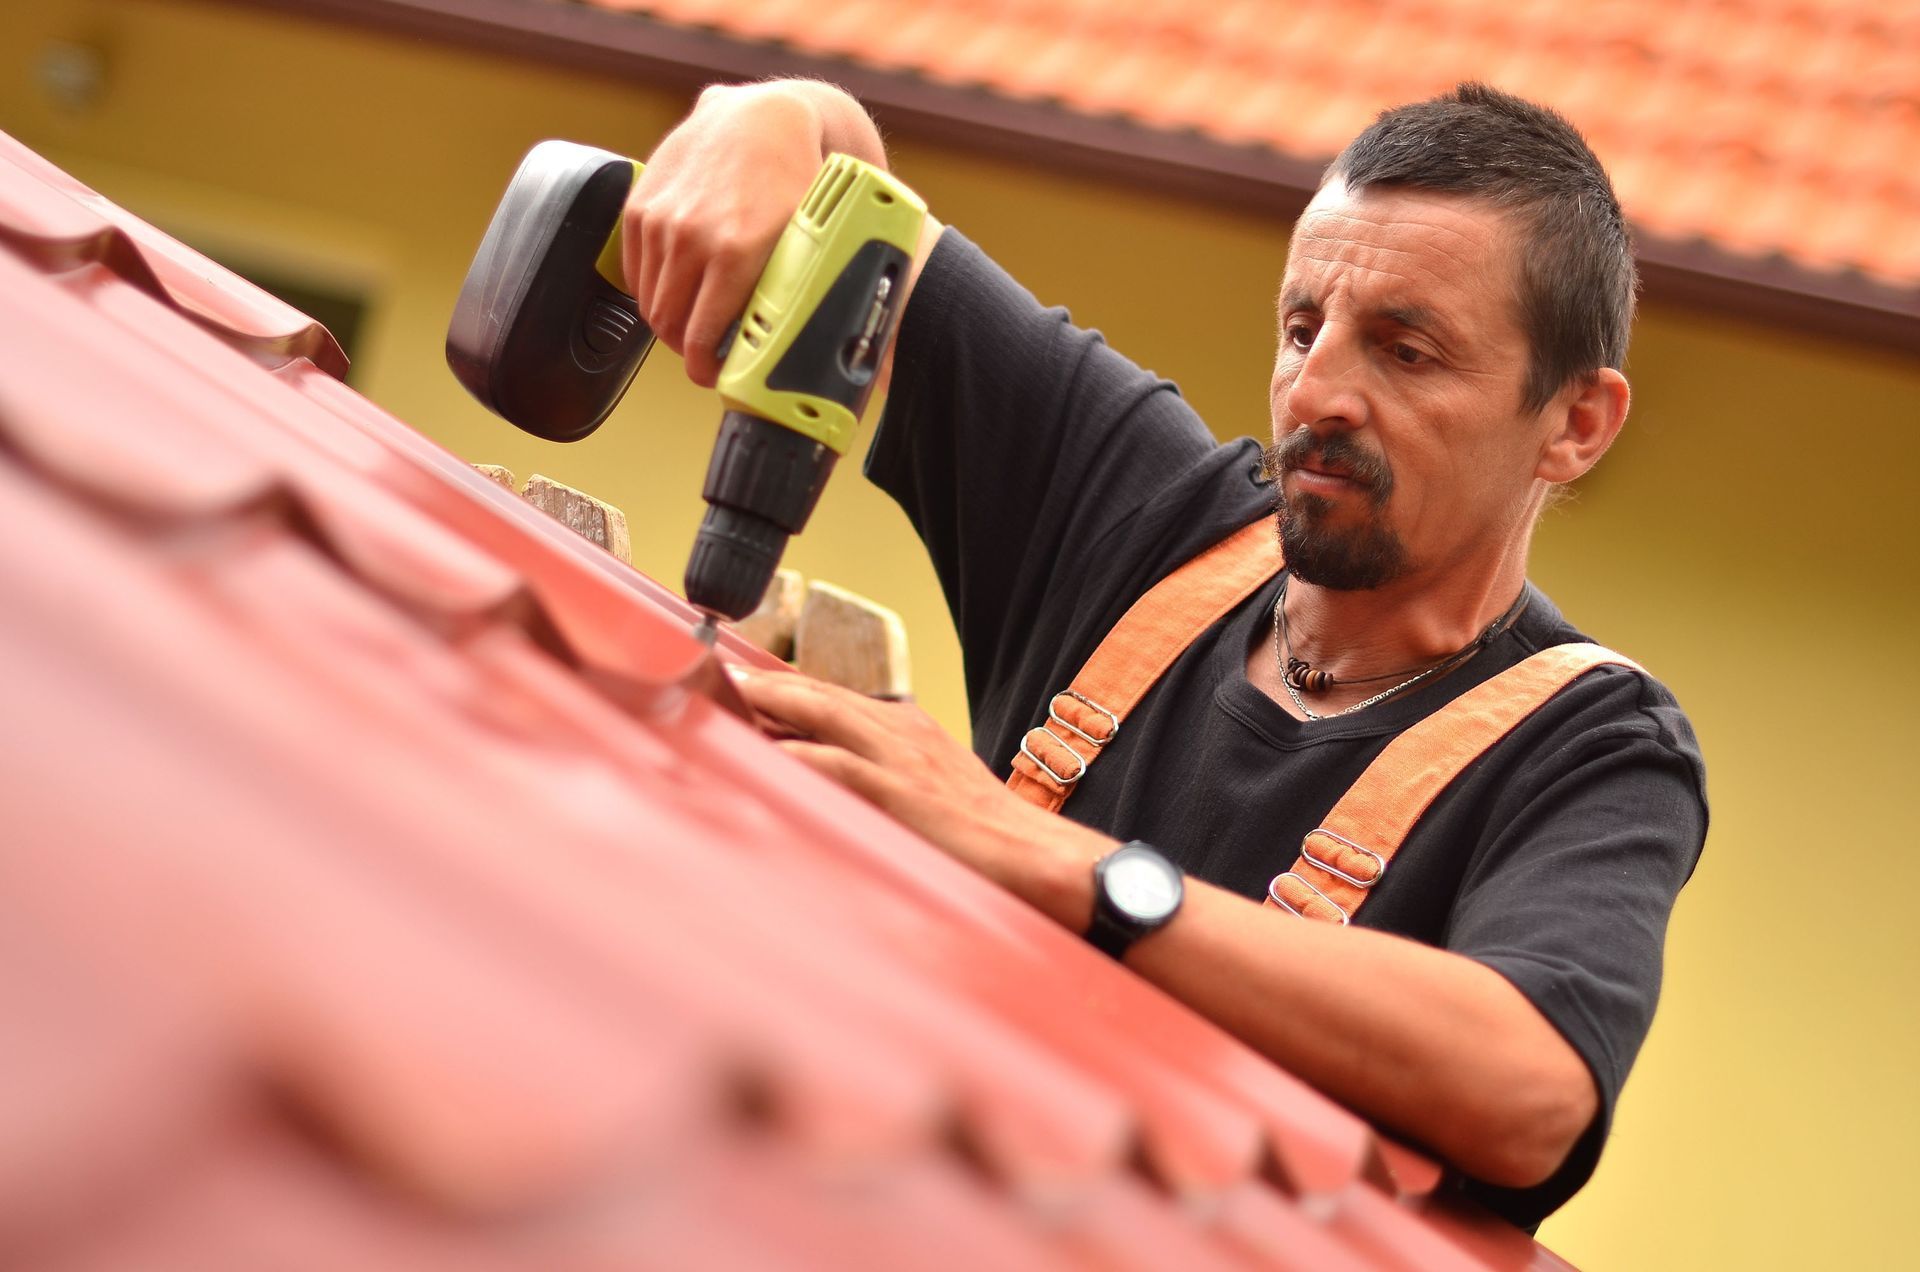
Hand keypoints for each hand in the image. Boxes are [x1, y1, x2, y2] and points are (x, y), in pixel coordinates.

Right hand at [624, 81, 885, 385]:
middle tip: (706, 359)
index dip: (708, 369)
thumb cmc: (796, 179)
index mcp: (737, 252)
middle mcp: (692, 237)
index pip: (702, 338)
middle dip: (687, 351)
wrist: (761, 119)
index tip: (717, 379)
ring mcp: (661, 221)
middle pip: (670, 326)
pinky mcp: (639, 208)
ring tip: (693, 327)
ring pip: (650, 302)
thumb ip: (805, 293)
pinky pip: (635, 272)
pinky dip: (651, 291)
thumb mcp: (812, 240)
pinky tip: (676, 293)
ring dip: (669, 323)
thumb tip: (836, 355)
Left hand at [733, 667, 1112, 928]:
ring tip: (722, 693)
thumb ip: (884, 779)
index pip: (832, 696)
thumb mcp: (931, 790)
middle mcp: (899, 731)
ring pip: (822, 714)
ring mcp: (899, 758)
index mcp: (906, 728)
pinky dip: (798, 754)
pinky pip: (838, 765)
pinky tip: (762, 753)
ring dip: (770, 702)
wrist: (1033, 857)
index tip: (739, 679)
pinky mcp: (898, 792)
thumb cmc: (982, 835)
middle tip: (711, 671)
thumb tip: (833, 787)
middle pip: (818, 693)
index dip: (784, 685)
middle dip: (764, 680)